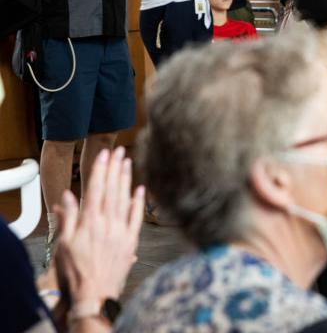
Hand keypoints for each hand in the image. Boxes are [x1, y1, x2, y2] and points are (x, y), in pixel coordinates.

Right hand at [53, 147, 144, 304]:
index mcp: (90, 223)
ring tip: (128, 162)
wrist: (94, 296)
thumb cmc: (75, 273)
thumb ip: (68, 219)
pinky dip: (139, 202)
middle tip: (119, 150)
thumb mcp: (64, 246)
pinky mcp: (131, 241)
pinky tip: (141, 189)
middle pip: (112, 190)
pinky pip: (137, 217)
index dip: (100, 170)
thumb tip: (68, 196)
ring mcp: (122, 232)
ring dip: (126, 179)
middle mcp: (108, 224)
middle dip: (115, 168)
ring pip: (125, 199)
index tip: (103, 154)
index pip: (96, 190)